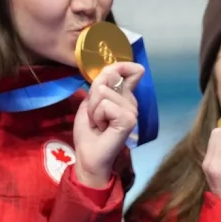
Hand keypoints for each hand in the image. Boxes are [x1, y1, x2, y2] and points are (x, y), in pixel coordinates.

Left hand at [73, 62, 143, 187]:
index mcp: (124, 97)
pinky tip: (102, 128)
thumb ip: (100, 86)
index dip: (120, 65)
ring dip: (93, 109)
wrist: (88, 155)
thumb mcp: (90, 103)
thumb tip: (111, 70)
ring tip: (98, 123)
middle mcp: (131, 102)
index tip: (112, 71)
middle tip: (95, 115)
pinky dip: (97, 116)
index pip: (130, 71)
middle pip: (108, 78)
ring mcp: (132, 111)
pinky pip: (106, 105)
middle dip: (93, 95)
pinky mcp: (128, 120)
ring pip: (103, 92)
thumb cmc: (89, 132)